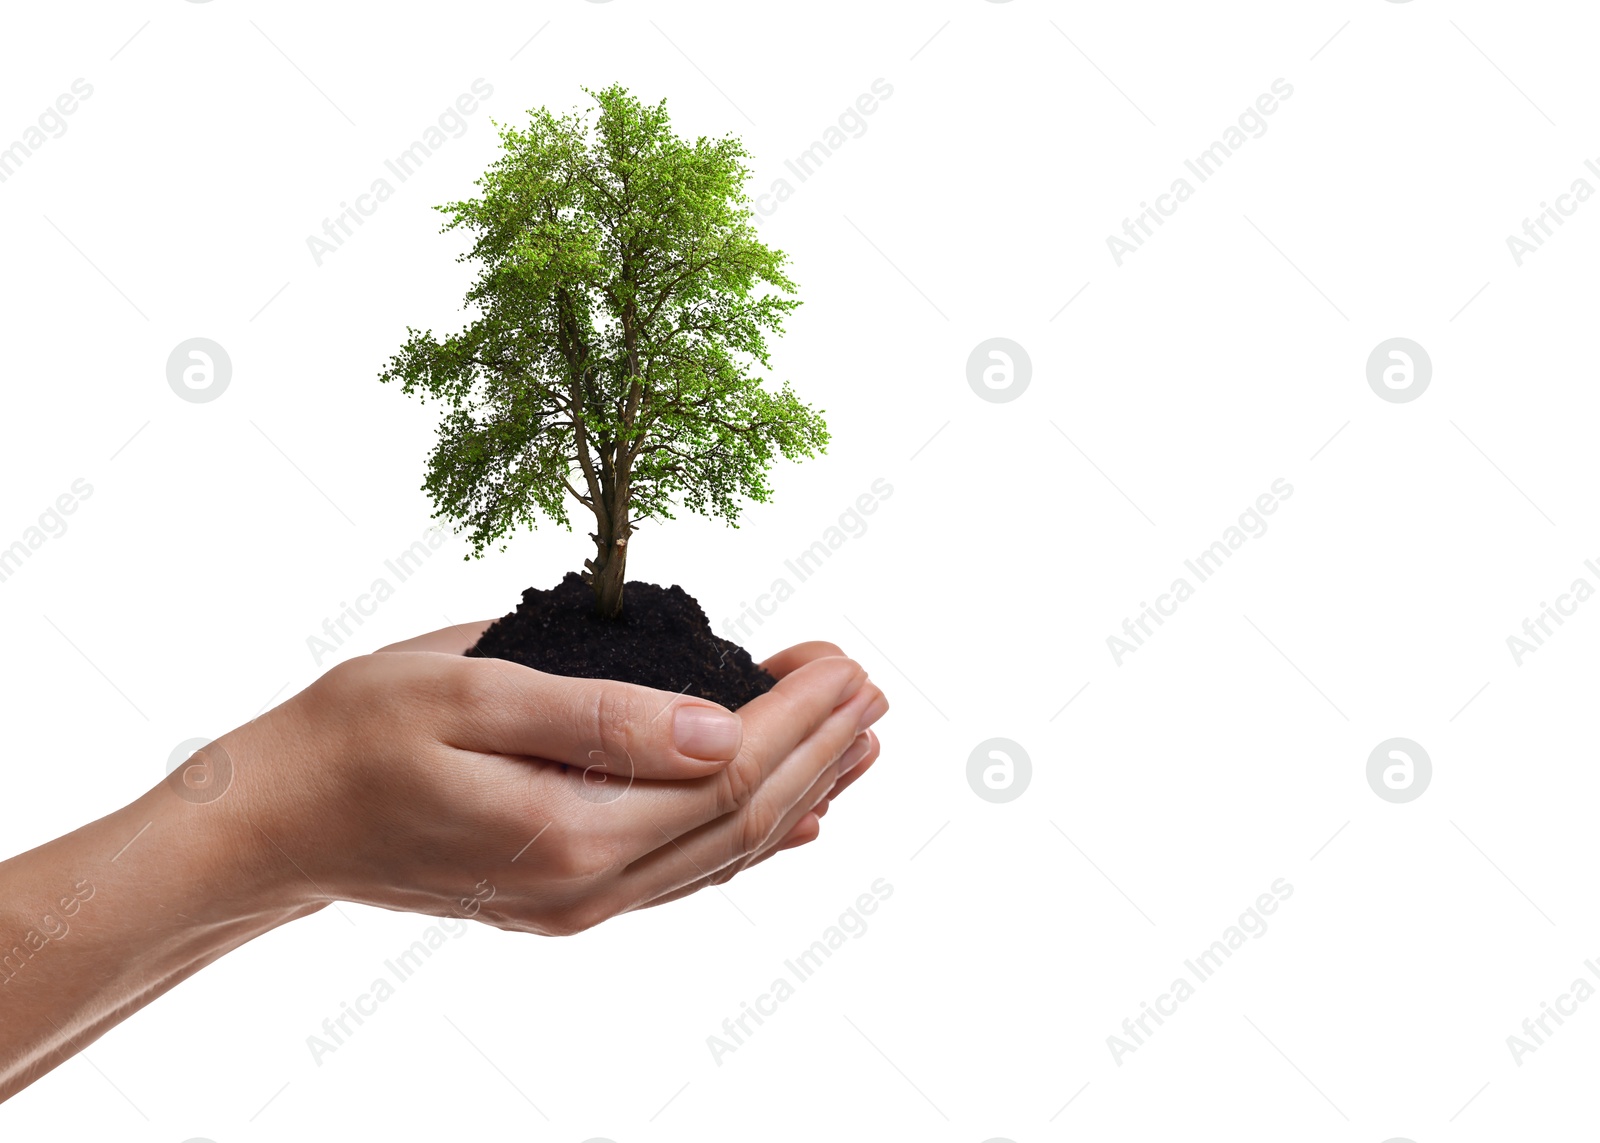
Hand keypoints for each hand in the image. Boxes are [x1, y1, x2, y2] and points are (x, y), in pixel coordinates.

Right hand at [213, 623, 888, 934]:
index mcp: (573, 833)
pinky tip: (797, 820)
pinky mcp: (566, 897)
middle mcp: (589, 888)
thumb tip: (722, 726)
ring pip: (725, 852)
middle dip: (819, 748)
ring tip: (859, 740)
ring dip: (803, 791)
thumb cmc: (358, 734)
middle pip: (744, 820)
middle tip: (873, 685)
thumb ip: (601, 714)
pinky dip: (751, 840)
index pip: (730, 777)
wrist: (280, 820)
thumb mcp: (471, 693)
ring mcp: (579, 903)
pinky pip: (686, 874)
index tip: (844, 658)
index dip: (800, 718)